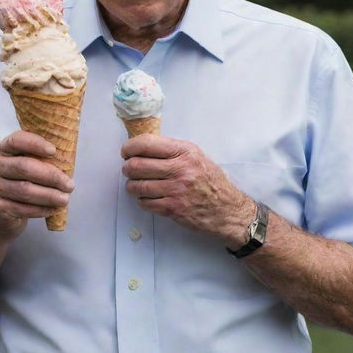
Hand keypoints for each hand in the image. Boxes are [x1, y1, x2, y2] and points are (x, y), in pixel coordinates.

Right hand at [0, 131, 73, 239]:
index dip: (36, 143)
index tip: (54, 151)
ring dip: (50, 195)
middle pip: (25, 167)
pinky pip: (23, 208)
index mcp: (2, 149)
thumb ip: (39, 159)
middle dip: (52, 176)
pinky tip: (54, 209)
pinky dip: (42, 209)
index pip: (17, 140)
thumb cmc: (19, 184)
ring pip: (26, 190)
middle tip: (69, 185)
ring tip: (65, 199)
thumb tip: (67, 160)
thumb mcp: (24, 166)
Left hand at [121, 135, 254, 244]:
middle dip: (127, 167)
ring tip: (136, 184)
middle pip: (136, 165)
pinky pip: (144, 203)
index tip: (126, 151)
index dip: (129, 147)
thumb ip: (171, 150)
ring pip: (137, 186)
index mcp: (184, 151)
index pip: (146, 143)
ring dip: (131, 185)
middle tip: (129, 169)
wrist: (227, 209)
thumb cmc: (209, 180)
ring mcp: (176, 190)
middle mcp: (180, 169)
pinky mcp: (173, 209)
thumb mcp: (195, 156)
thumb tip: (141, 146)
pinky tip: (147, 197)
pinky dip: (141, 200)